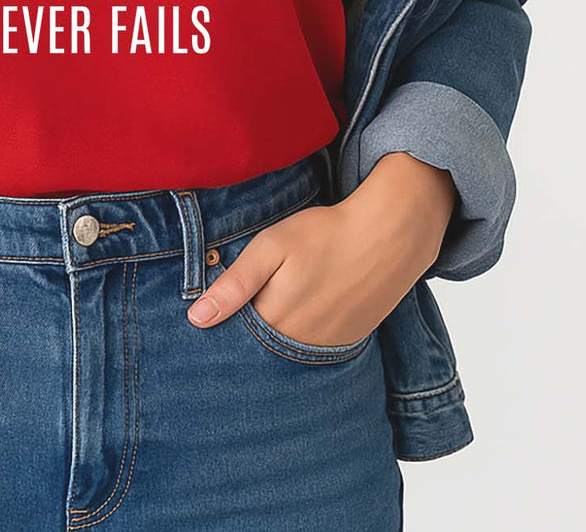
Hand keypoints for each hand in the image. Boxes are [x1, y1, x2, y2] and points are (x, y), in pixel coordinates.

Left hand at [187, 152, 455, 344]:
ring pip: (287, 350)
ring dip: (275, 334)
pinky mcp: (349, 340)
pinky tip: (303, 310)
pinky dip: (302, 335)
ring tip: (279, 300)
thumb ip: (234, 285)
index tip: (212, 315)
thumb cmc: (324, 234)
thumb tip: (197, 320)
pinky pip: (315, 348)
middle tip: (251, 300)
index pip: (234, 338)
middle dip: (246, 333)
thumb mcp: (271, 247)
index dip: (223, 323)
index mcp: (276, 320)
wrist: (388, 234)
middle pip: (260, 348)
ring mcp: (328, 346)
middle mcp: (301, 344)